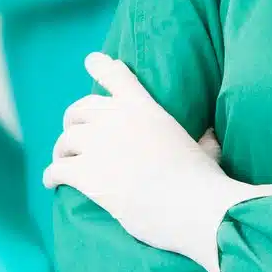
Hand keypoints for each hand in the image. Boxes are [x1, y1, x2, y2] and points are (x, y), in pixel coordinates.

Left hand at [43, 53, 271, 271]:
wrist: (199, 211)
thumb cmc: (208, 187)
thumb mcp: (207, 152)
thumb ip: (206, 141)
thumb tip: (220, 139)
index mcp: (149, 111)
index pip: (119, 78)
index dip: (102, 67)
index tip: (93, 60)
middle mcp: (121, 122)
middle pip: (81, 109)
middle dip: (74, 121)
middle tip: (72, 135)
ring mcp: (103, 146)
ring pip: (66, 140)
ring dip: (62, 150)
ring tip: (62, 161)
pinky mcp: (89, 174)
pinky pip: (59, 168)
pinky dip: (52, 174)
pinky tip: (51, 181)